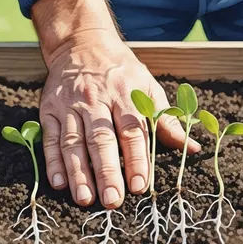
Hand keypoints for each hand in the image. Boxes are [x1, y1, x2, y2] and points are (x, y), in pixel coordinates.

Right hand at [31, 0, 199, 207]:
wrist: (81, 43)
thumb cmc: (121, 71)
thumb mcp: (147, 86)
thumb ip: (166, 120)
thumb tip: (193, 147)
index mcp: (124, 94)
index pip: (132, 130)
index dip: (136, 159)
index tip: (140, 185)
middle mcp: (95, 100)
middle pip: (101, 139)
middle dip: (107, 172)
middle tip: (113, 200)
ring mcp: (70, 105)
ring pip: (74, 142)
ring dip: (79, 173)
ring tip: (85, 199)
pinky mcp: (49, 110)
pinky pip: (51, 138)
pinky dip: (53, 162)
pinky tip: (59, 183)